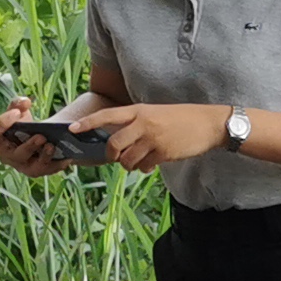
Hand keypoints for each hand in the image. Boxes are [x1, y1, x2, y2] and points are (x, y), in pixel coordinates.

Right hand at [0, 97, 59, 177]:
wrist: (37, 137)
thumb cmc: (23, 124)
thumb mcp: (18, 111)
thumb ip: (18, 104)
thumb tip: (25, 102)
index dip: (1, 124)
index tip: (15, 113)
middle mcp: (8, 157)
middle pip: (16, 155)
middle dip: (29, 146)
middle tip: (41, 136)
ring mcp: (23, 166)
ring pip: (33, 167)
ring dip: (44, 157)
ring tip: (52, 146)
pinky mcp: (38, 171)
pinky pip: (48, 171)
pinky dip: (58, 164)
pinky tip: (66, 158)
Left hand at [79, 100, 229, 169]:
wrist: (209, 124)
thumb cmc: (183, 119)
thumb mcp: (157, 114)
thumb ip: (138, 125)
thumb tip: (123, 146)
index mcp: (139, 111)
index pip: (107, 116)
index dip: (87, 123)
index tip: (72, 129)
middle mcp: (143, 123)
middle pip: (113, 144)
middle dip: (112, 155)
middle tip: (117, 158)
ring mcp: (153, 138)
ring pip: (128, 159)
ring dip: (130, 165)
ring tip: (139, 162)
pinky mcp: (163, 152)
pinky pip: (145, 166)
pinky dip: (145, 168)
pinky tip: (152, 165)